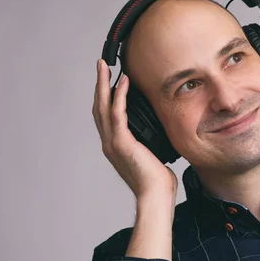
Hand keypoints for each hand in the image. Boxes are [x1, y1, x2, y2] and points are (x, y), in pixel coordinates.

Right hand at [92, 59, 177, 199]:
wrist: (155, 195)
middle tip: (100, 65)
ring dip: (104, 84)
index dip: (104, 97)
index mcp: (115, 146)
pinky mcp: (122, 142)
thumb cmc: (157, 181)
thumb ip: (150, 143)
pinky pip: (118, 113)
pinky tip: (124, 82)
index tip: (109, 80)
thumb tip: (161, 132)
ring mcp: (113, 142)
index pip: (105, 116)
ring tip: (105, 66)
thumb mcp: (153, 155)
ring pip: (103, 106)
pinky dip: (120, 96)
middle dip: (99, 84)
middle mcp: (109, 142)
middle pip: (98, 107)